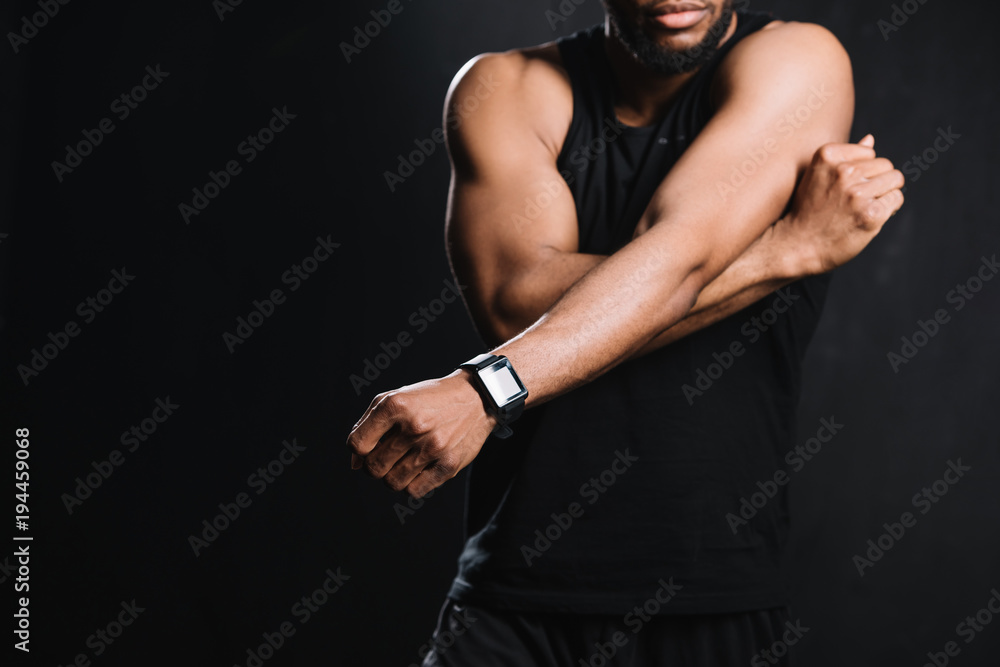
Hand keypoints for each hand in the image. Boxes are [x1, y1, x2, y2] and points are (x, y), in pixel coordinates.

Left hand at [347, 370, 497, 497]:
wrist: (475, 398)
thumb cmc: (430, 399)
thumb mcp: (396, 398)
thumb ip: (368, 425)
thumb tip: (354, 463)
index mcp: (396, 405)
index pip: (358, 444)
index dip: (358, 450)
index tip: (368, 446)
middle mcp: (415, 426)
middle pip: (373, 467)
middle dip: (373, 466)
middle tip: (385, 457)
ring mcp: (433, 447)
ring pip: (392, 482)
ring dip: (392, 476)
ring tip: (402, 463)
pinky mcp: (449, 464)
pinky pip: (414, 491)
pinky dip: (410, 485)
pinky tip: (418, 469)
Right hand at [778, 134, 904, 275]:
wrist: (796, 246)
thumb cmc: (807, 211)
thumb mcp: (817, 177)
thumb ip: (844, 158)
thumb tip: (871, 139)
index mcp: (827, 155)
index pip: (869, 152)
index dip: (863, 171)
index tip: (845, 188)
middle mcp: (842, 171)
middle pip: (885, 165)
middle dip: (876, 182)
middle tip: (855, 202)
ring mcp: (857, 193)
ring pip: (895, 180)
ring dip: (884, 195)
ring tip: (862, 209)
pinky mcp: (870, 213)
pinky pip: (896, 200)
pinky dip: (887, 210)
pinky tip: (867, 219)